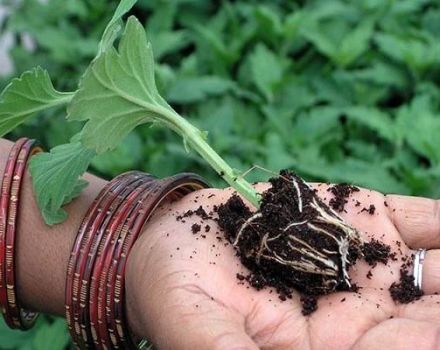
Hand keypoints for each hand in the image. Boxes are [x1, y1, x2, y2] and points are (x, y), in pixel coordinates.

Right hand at [126, 185, 439, 349]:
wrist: (168, 241)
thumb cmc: (173, 293)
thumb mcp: (196, 332)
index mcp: (321, 349)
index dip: (420, 344)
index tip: (435, 330)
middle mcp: (350, 311)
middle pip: (425, 319)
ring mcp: (353, 261)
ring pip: (428, 272)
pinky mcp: (345, 215)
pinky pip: (408, 220)